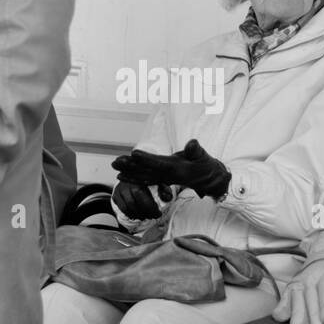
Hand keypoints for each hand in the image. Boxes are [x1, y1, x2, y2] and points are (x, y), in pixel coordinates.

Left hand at [111, 139, 230, 199]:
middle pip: (146, 170)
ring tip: (114, 166)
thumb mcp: (204, 157)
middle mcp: (167, 175)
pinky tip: (122, 175)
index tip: (134, 154)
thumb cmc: (207, 166)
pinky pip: (145, 178)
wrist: (209, 180)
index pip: (159, 163)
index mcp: (176, 169)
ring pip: (143, 174)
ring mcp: (164, 177)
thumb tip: (192, 143)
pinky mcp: (162, 178)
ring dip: (128, 171)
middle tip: (115, 162)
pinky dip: (133, 177)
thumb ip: (196, 151)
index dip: (146, 159)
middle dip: (130, 166)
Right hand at [111, 179, 171, 220]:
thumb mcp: (157, 180)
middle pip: (133, 204)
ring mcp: (119, 191)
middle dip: (144, 213)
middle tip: (152, 217)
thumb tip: (169, 196)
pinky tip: (137, 215)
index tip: (158, 214)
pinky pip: (122, 209)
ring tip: (145, 216)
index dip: (150, 208)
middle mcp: (126, 185)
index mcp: (137, 180)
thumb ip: (163, 188)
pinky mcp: (115, 196)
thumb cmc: (146, 179)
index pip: (141, 196)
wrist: (130, 172)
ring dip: (137, 215)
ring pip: (127, 208)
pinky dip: (130, 214)